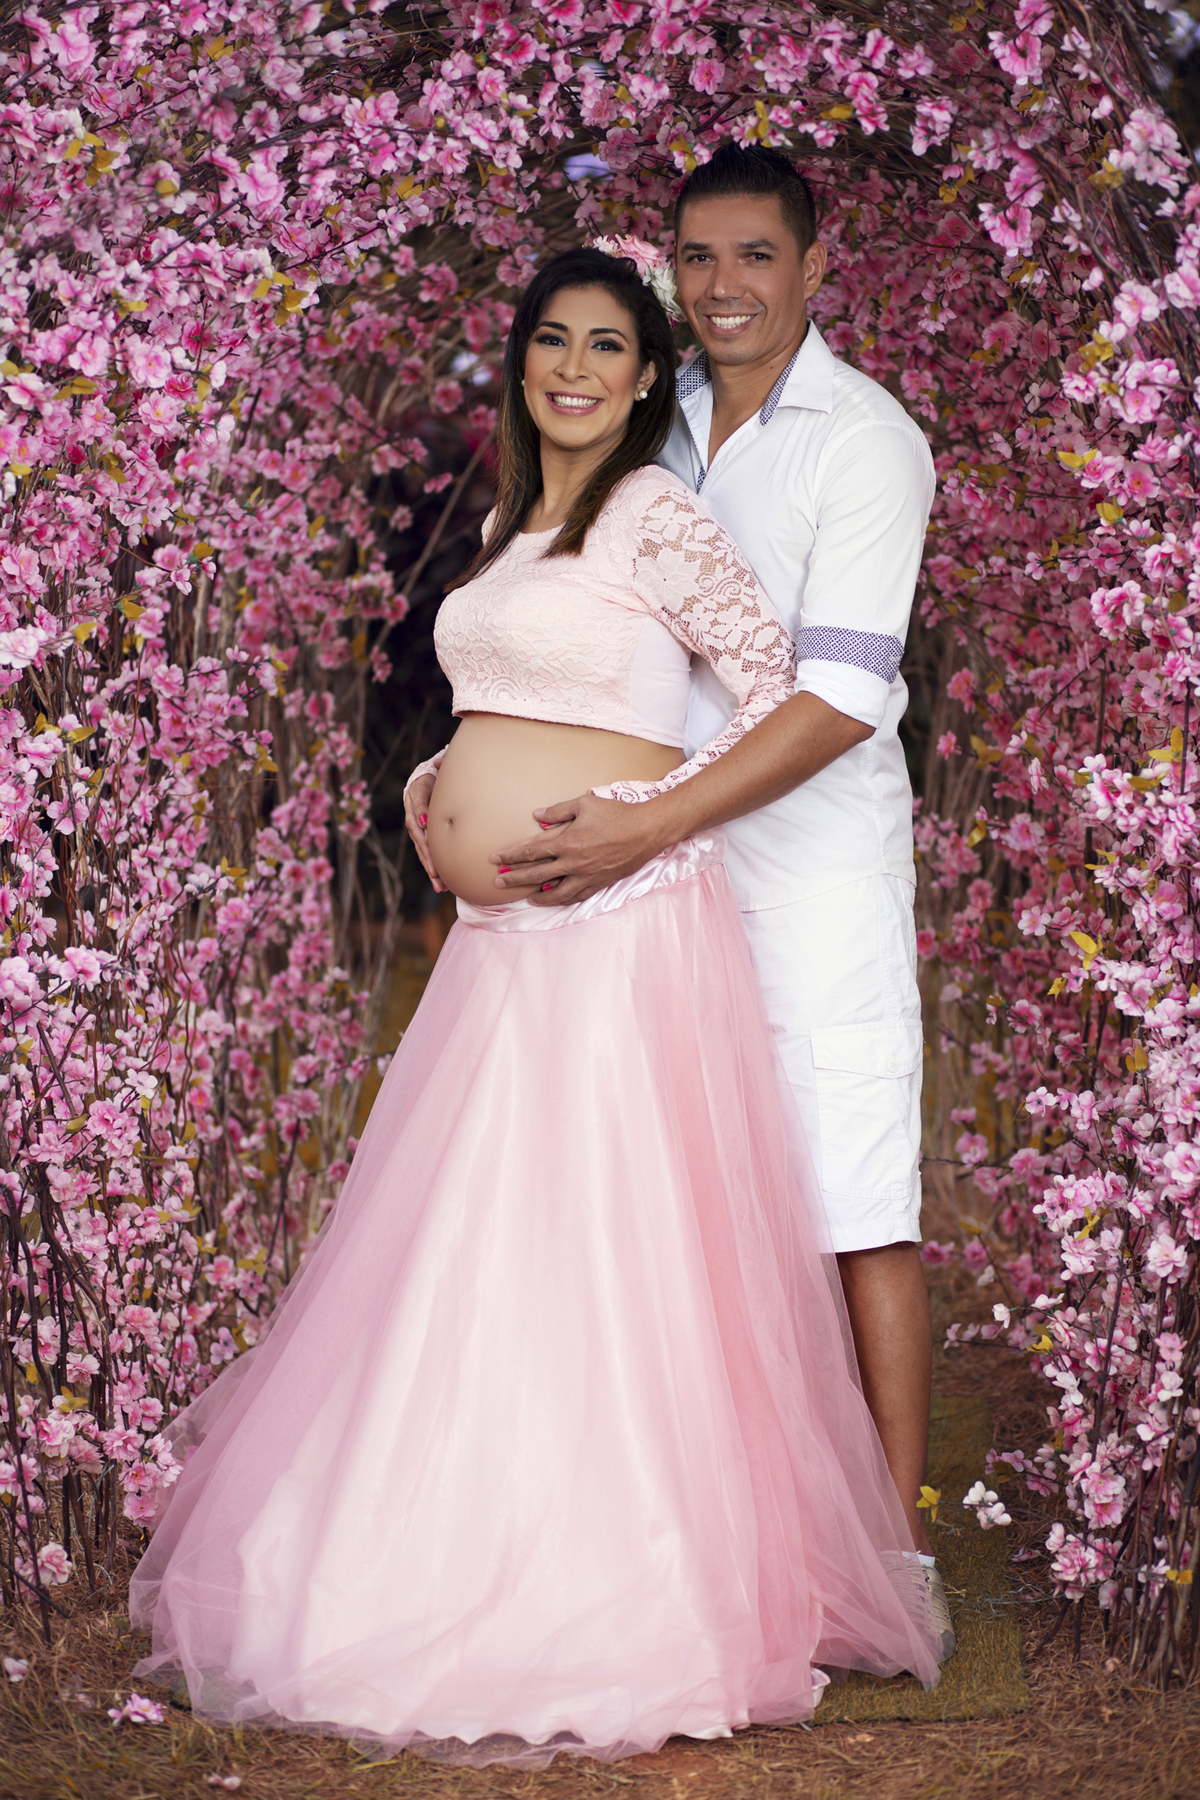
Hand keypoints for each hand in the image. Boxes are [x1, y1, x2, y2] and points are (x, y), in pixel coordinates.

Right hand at [403, 772, 445, 892]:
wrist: (424, 781)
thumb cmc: (427, 783)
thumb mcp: (423, 790)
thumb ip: (422, 805)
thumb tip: (424, 822)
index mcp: (414, 815)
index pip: (421, 835)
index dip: (427, 849)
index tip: (435, 866)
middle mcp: (415, 827)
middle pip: (423, 849)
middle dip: (431, 865)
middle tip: (438, 878)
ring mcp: (419, 834)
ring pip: (425, 855)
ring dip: (432, 871)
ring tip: (440, 887)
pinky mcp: (424, 838)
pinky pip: (428, 855)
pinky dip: (434, 868)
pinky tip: (440, 883)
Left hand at [491, 791, 669, 905]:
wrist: (646, 830)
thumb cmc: (616, 813)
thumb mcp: (584, 804)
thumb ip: (558, 811)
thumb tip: (537, 817)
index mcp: (567, 842)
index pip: (531, 851)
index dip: (511, 856)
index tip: (496, 859)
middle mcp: (573, 863)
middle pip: (537, 874)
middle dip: (515, 878)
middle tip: (499, 883)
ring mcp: (586, 876)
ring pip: (556, 892)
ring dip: (538, 896)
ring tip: (526, 897)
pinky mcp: (599, 883)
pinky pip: (576, 896)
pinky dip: (562, 899)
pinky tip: (554, 899)